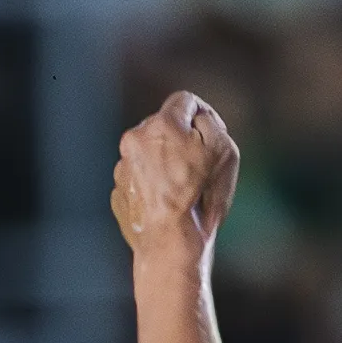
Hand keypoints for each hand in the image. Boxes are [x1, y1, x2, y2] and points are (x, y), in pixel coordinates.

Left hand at [108, 90, 241, 260]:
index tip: (209, 134)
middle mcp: (133, 140)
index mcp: (160, 124)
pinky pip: (139, 180)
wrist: (169, 242)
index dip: (202, 114)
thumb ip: (209, 121)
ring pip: (149, 154)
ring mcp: (121, 168)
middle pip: (164, 127)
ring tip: (182, 190)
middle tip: (198, 167)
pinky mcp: (118, 191)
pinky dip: (152, 186)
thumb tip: (196, 116)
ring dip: (165, 164)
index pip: (184, 101)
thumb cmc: (200, 196)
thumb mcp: (223, 149)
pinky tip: (167, 203)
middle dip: (180, 140)